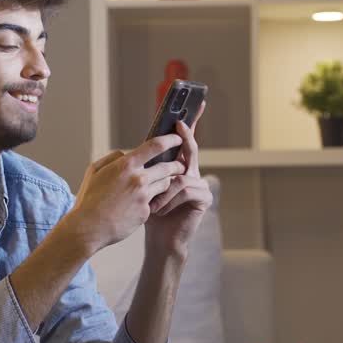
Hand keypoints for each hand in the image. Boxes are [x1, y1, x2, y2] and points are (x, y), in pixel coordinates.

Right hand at [66, 134, 187, 252]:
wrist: (89, 228)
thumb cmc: (89, 198)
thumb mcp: (95, 170)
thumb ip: (113, 158)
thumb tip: (126, 153)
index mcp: (126, 165)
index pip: (156, 145)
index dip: (170, 140)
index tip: (178, 138)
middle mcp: (139, 179)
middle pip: (168, 167)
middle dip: (177, 164)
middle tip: (181, 164)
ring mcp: (144, 196)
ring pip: (166, 184)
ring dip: (167, 182)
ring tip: (165, 182)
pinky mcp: (146, 212)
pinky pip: (155, 202)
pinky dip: (153, 200)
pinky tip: (146, 203)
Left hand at [145, 101, 211, 255]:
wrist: (159, 240)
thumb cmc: (149, 214)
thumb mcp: (144, 186)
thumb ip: (147, 168)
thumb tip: (138, 148)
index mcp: (177, 167)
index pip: (184, 141)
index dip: (191, 122)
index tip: (196, 102)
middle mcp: (191, 172)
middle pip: (190, 148)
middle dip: (186, 135)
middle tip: (179, 123)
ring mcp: (200, 184)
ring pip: (180, 175)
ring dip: (162, 191)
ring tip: (153, 206)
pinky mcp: (204, 197)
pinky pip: (184, 189)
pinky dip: (168, 200)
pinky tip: (160, 211)